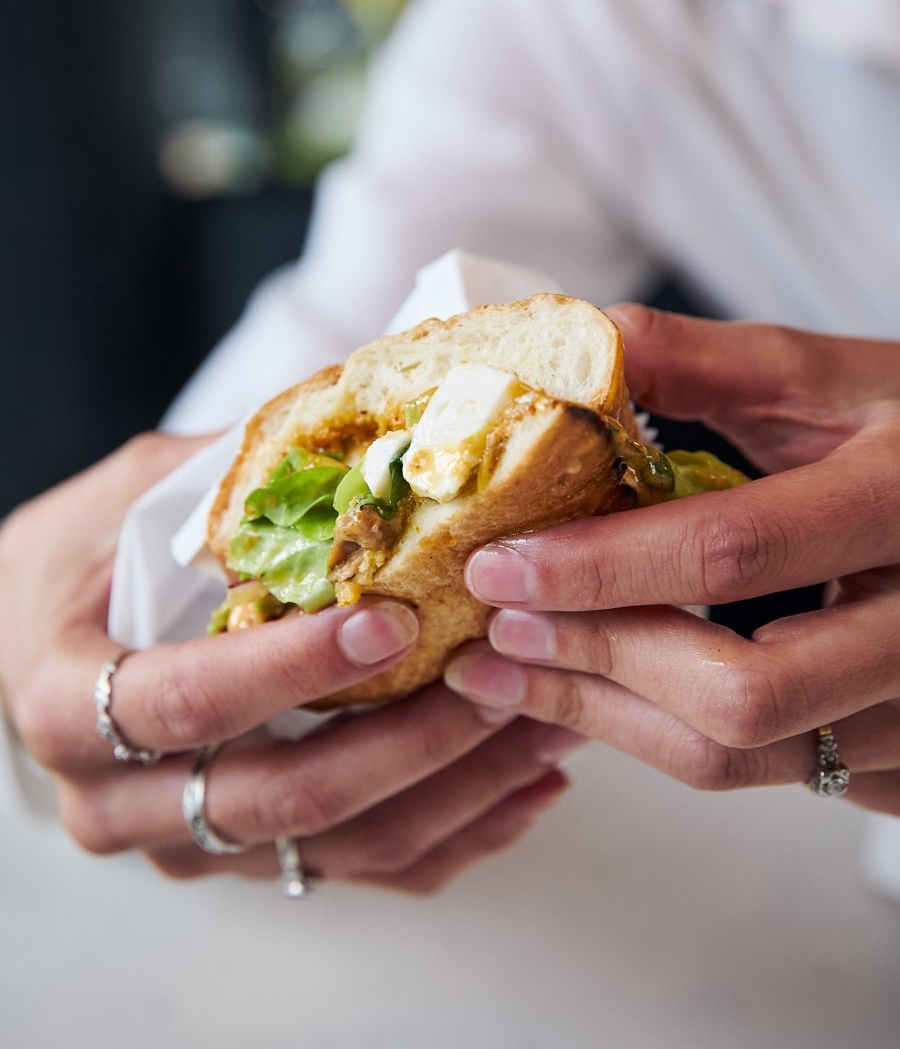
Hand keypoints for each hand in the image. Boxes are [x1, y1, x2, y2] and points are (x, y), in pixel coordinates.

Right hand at [0, 433, 577, 892]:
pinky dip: (458, 832)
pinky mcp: (254, 859)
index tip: (393, 622)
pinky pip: (367, 870)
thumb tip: (368, 436)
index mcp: (68, 703)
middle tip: (503, 670)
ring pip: (344, 846)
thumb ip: (228, 480)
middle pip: (285, 798)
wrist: (48, 642)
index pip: (187, 703)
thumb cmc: (82, 561)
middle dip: (409, 739)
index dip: (292, 668)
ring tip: (545, 720)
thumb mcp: (129, 497)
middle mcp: (122, 800)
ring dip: (458, 789)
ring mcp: (192, 844)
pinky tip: (526, 783)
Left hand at [445, 305, 899, 814]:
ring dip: (605, 718)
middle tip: (498, 630)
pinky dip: (659, 742)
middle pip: (741, 691)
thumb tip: (580, 343)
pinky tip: (597, 697)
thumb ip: (706, 364)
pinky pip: (761, 776)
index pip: (735, 552)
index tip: (500, 564)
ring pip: (741, 755)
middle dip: (597, 662)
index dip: (601, 566)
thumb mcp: (830, 379)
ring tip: (511, 674)